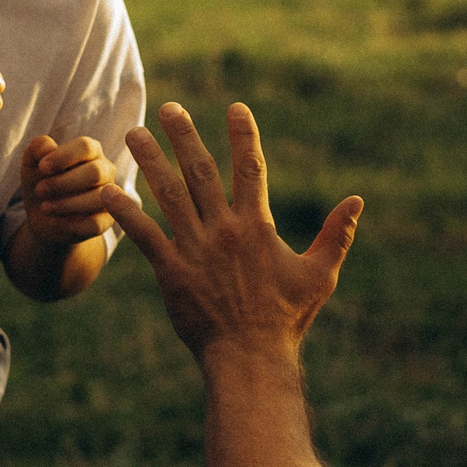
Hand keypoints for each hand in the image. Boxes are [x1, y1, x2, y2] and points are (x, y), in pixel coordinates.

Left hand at [20, 134, 117, 244]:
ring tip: (45, 207)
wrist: (42, 215)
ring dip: (67, 204)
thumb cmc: (41, 181)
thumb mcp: (32, 163)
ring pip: (98, 199)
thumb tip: (48, 147)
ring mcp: (109, 197)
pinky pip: (95, 223)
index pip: (86, 147)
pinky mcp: (105, 221)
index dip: (63, 157)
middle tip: (39, 190)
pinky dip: (71, 224)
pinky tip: (54, 221)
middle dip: (63, 182)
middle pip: (95, 172)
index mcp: (91, 151)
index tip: (42, 168)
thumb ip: (37, 148)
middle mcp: (105, 171)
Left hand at [101, 101, 363, 360]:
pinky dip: (126, 212)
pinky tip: (108, 191)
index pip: (251, 168)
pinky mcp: (171, 271)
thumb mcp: (319, 274)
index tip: (235, 108)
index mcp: (257, 225)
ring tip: (134, 134)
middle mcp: (224, 229)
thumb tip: (357, 201)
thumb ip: (335, 234)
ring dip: (150, 161)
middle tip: (171, 109)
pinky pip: (145, 235)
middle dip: (185, 136)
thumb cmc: (287, 319)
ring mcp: (195, 249)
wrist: (250, 358)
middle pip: (201, 171)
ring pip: (168, 194)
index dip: (243, 135)